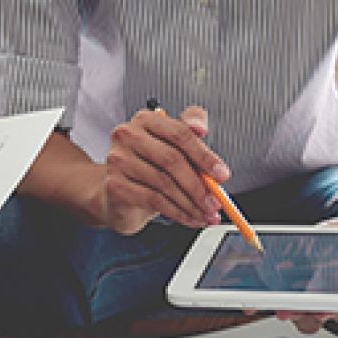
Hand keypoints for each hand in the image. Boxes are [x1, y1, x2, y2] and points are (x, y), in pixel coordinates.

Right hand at [101, 105, 229, 233]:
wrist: (118, 195)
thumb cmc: (150, 168)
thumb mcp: (173, 148)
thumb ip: (191, 135)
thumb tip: (202, 129)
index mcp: (146, 119)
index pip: (180, 133)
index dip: (205, 156)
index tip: (222, 175)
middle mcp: (127, 135)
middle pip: (172, 159)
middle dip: (199, 185)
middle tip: (215, 202)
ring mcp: (118, 159)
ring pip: (164, 183)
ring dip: (190, 203)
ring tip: (205, 214)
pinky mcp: (114, 185)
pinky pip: (154, 200)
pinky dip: (177, 213)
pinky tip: (189, 218)